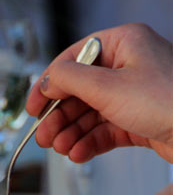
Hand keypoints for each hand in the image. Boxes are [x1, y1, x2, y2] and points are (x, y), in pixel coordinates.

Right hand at [26, 24, 172, 163]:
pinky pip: (109, 128)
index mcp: (125, 42)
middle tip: (43, 135)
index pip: (74, 57)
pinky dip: (91, 141)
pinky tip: (79, 152)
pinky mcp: (143, 119)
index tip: (34, 104)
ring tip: (60, 148)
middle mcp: (131, 64)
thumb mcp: (109, 87)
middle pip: (82, 88)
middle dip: (61, 114)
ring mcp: (138, 92)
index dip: (50, 82)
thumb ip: (70, 80)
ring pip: (93, 111)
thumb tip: (47, 78)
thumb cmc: (169, 102)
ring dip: (73, 131)